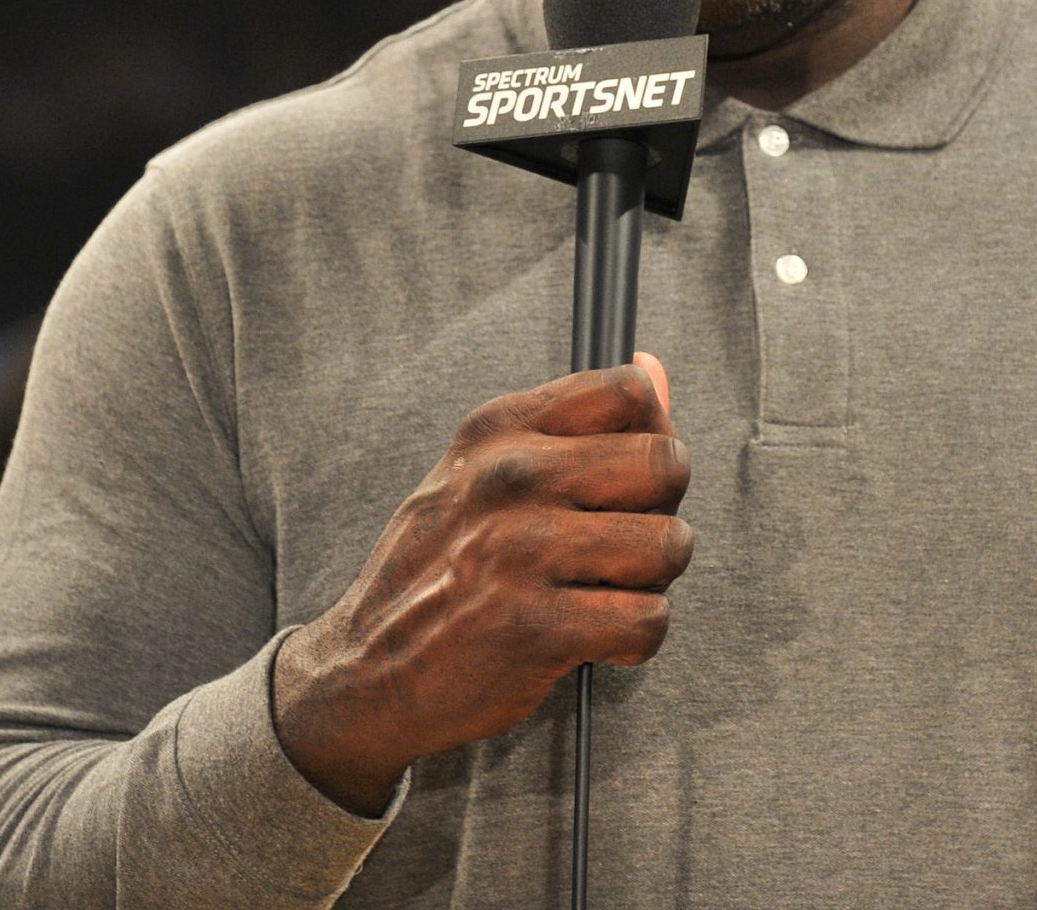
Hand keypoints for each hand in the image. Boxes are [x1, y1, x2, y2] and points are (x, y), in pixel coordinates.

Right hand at [272, 353, 689, 815]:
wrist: (367, 672)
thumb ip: (577, 423)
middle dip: (662, 511)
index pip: (629, 391)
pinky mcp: (535, 627)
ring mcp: (522, 550)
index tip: (627, 480)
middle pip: (666, 463)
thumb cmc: (439, 569)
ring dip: (651, 583)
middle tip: (620, 547)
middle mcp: (511, 477)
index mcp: (500, 430)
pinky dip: (635, 642)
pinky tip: (593, 640)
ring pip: (669, 544)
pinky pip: (648, 620)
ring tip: (603, 594)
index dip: (653, 435)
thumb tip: (655, 365)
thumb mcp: (484, 473)